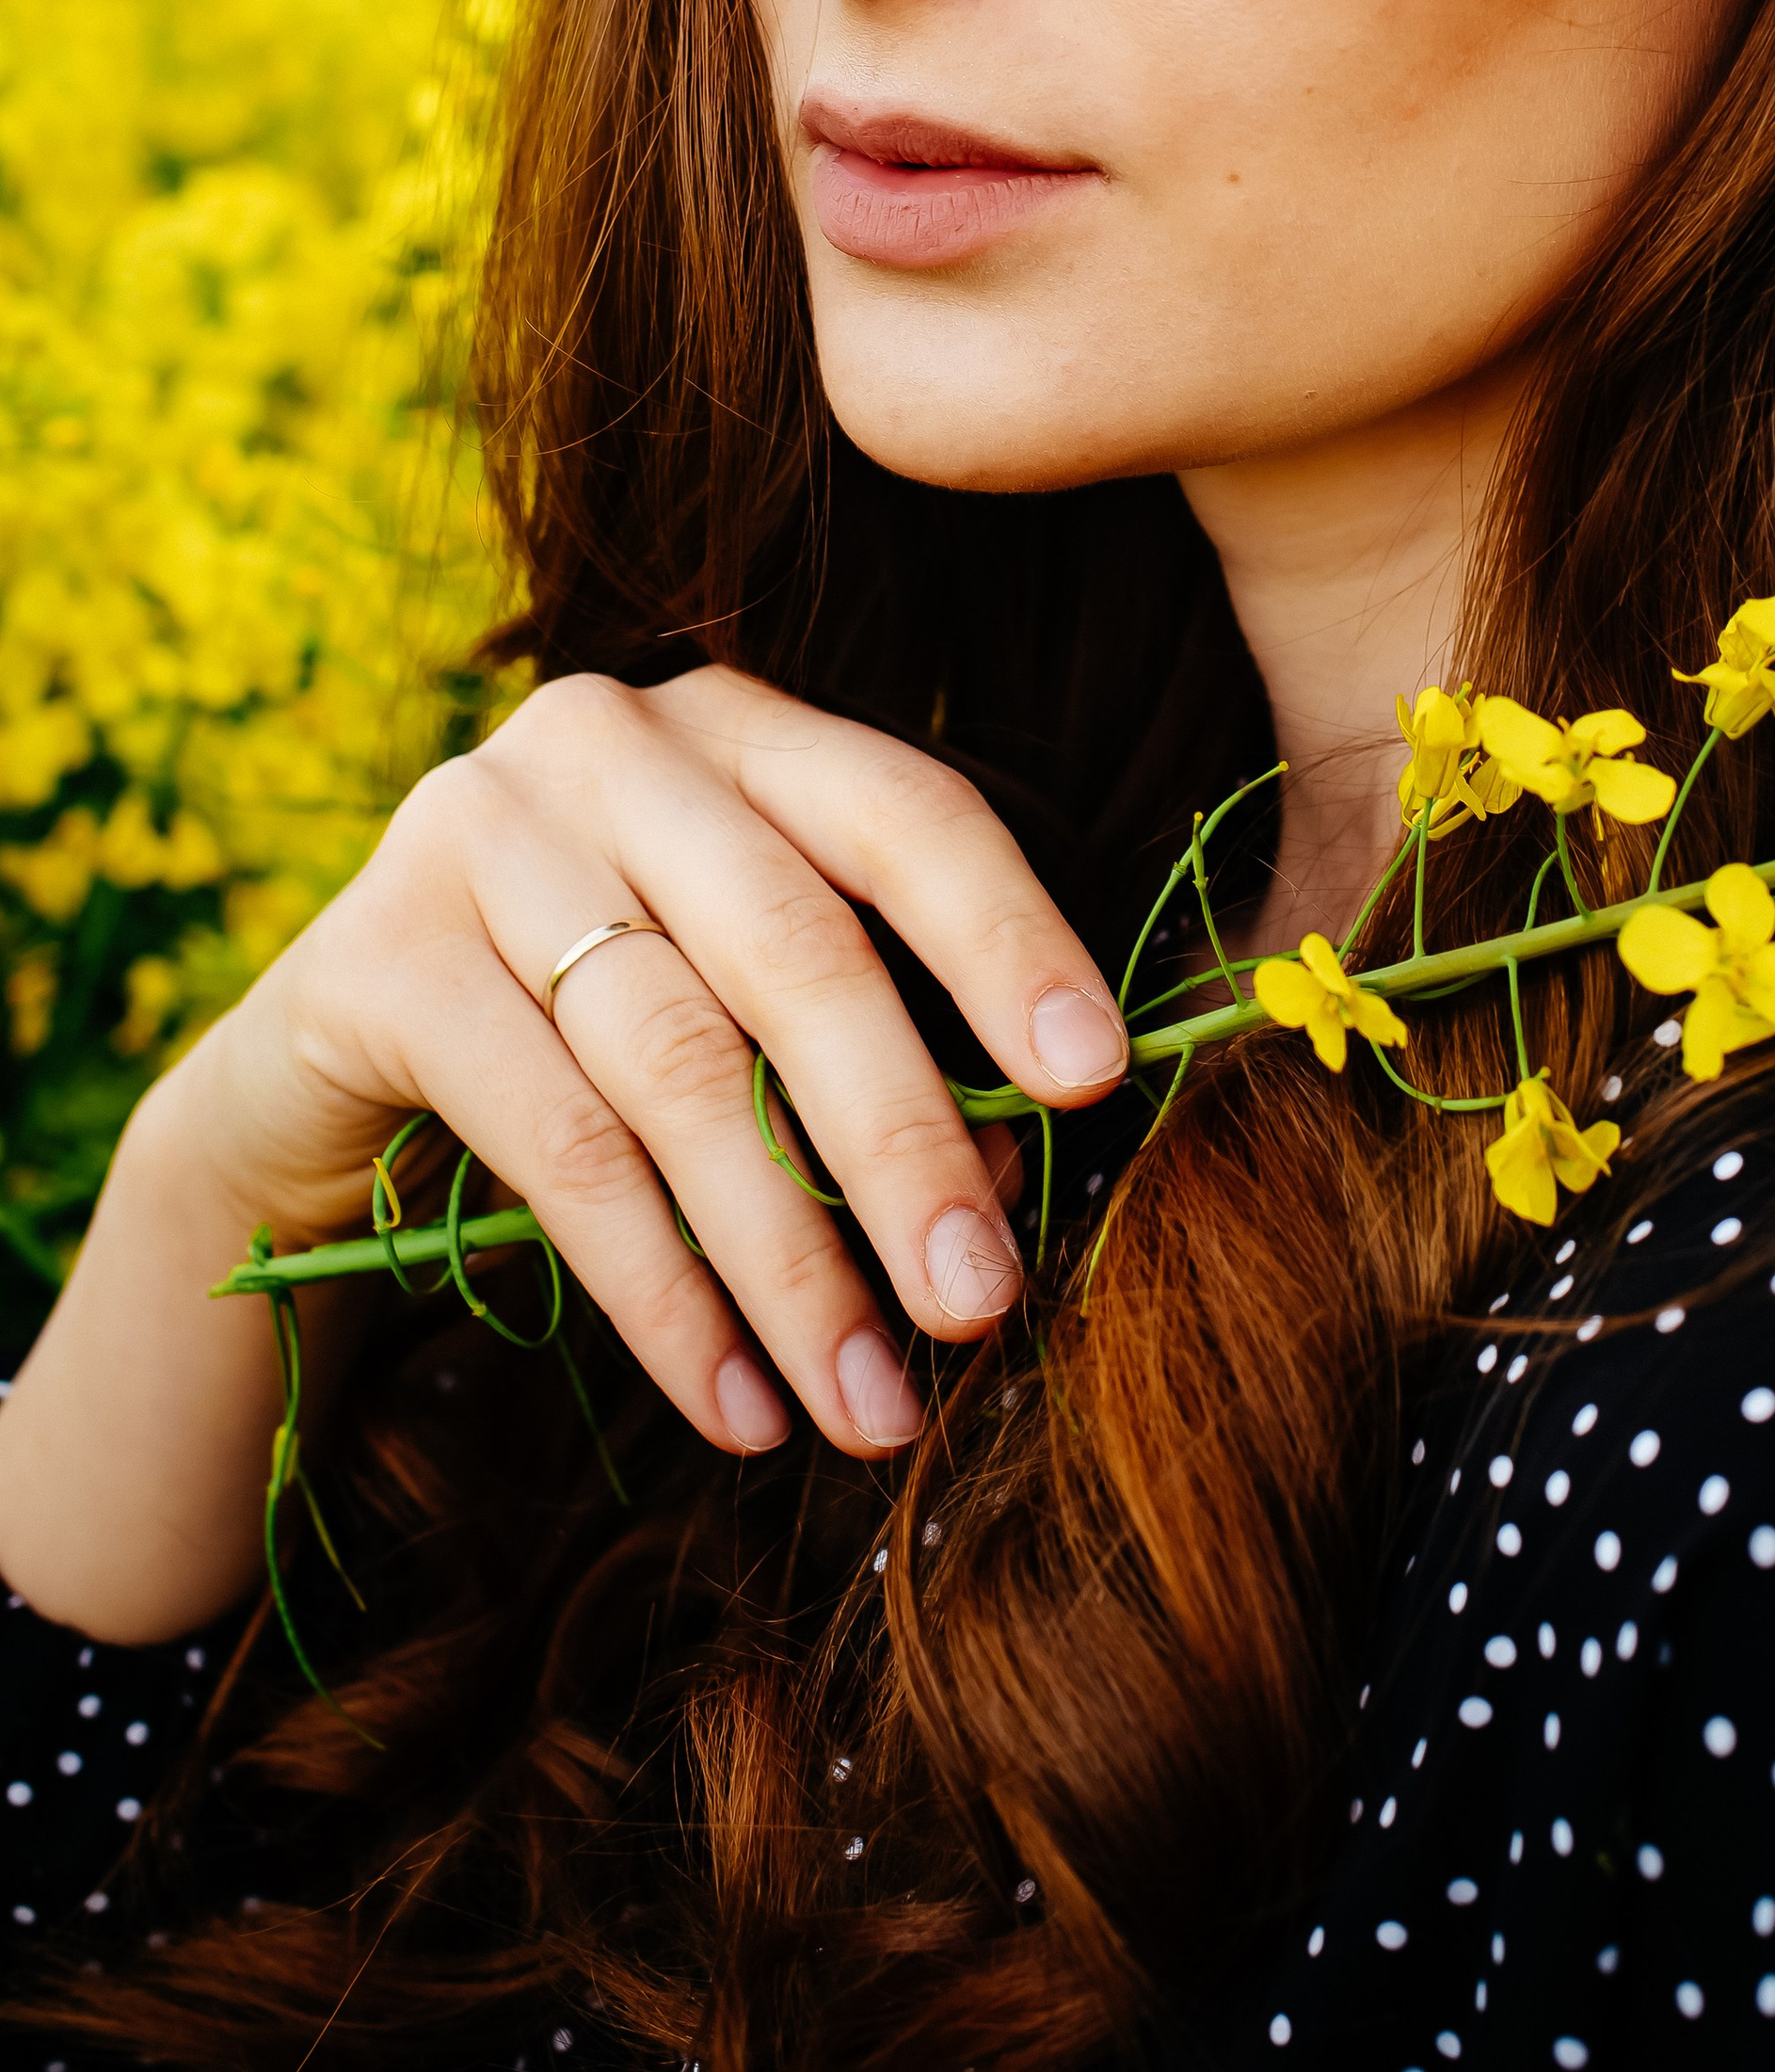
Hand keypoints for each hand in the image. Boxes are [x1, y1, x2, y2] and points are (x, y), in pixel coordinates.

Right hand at [159, 667, 1127, 1457]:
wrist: (325, 1075)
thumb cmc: (596, 1031)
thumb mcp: (740, 996)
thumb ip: (869, 1042)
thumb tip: (1007, 1185)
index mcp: (737, 726)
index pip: (905, 814)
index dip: (1009, 943)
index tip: (1095, 1081)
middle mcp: (607, 743)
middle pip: (796, 951)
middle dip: (904, 1146)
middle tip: (982, 1305)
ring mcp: (475, 832)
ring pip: (678, 1067)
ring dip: (790, 1261)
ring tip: (869, 1401)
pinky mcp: (375, 959)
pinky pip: (555, 1145)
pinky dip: (663, 1294)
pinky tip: (736, 1403)